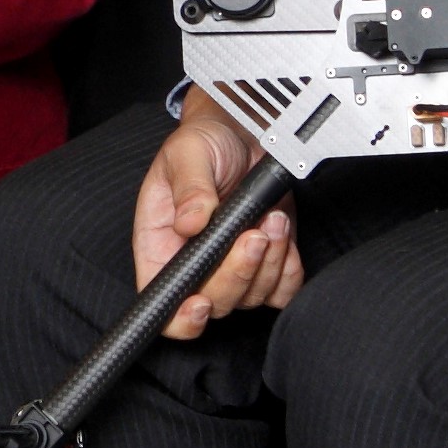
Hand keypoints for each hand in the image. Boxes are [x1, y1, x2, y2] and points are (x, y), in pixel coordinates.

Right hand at [134, 96, 299, 336]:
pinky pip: (282, 290)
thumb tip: (190, 223)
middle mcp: (194, 264)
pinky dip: (287, 268)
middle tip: (253, 233)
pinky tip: (282, 232)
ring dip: (268, 262)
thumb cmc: (205, 140)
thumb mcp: (188, 152)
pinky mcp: (267, 263)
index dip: (178, 317)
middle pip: (215, 301)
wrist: (244, 130)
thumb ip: (189, 187)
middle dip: (238, 273)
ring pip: (251, 297)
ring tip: (271, 216)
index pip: (161, 300)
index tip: (201, 302)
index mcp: (160, 243)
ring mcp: (232, 267)